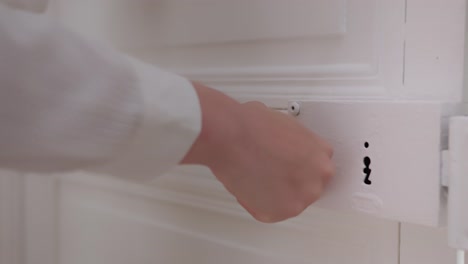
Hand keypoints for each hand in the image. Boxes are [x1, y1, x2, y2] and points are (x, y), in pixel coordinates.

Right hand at [182, 83, 333, 222]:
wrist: (232, 136)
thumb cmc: (251, 125)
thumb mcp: (286, 126)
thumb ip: (295, 146)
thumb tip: (286, 152)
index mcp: (322, 153)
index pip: (316, 168)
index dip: (297, 167)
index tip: (286, 167)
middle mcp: (317, 177)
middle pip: (307, 187)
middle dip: (288, 183)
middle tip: (270, 175)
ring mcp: (300, 197)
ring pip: (288, 202)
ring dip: (274, 196)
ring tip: (256, 179)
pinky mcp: (280, 212)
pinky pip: (269, 213)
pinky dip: (257, 205)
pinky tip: (248, 187)